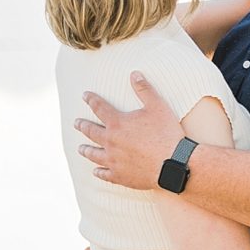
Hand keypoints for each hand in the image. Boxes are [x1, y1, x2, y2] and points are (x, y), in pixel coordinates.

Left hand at [76, 73, 182, 189]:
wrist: (173, 164)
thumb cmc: (166, 133)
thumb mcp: (158, 106)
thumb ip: (144, 89)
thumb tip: (134, 74)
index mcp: (117, 123)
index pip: (100, 107)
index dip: (91, 100)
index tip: (84, 96)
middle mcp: (110, 141)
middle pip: (91, 132)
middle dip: (83, 125)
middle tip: (76, 123)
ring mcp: (113, 160)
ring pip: (94, 154)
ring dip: (86, 150)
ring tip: (80, 149)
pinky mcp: (120, 176)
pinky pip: (104, 174)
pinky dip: (98, 172)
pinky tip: (95, 172)